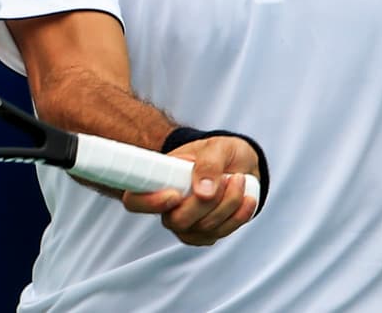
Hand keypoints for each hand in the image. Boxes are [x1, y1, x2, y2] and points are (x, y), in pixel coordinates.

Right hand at [121, 135, 258, 245]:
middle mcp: (168, 207)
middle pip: (177, 221)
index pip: (135, 200)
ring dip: (229, 204)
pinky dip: (238, 216)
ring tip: (239, 180)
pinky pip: (221, 233)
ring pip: (204, 228)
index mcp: (159, 180)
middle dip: (207, 203)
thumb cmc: (220, 153)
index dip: (150, 203)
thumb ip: (208, 164)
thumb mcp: (216, 147)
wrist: (240, 165)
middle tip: (229, 179)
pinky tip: (246, 198)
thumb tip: (203, 191)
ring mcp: (186, 224)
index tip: (174, 195)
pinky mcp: (206, 234)